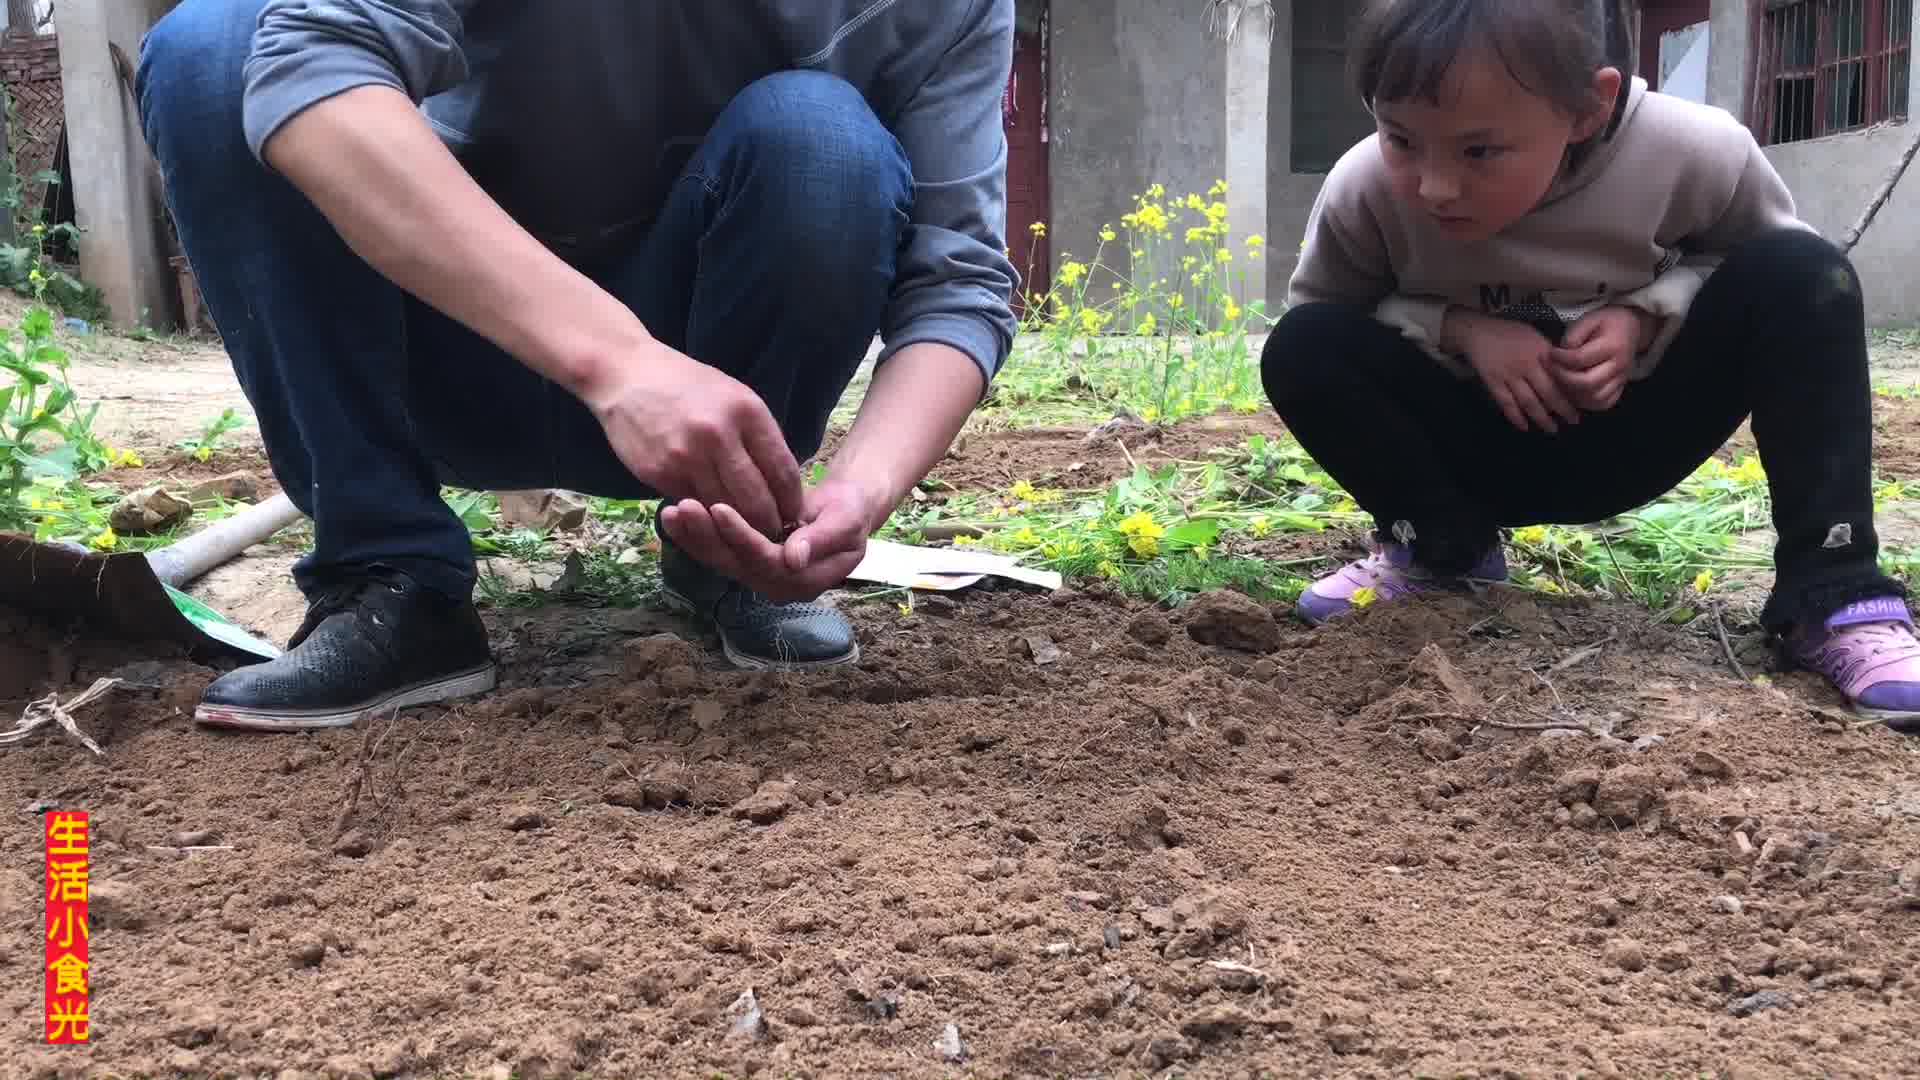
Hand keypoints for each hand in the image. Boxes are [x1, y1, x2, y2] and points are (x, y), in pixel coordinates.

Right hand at [580, 340, 804, 536]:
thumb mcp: (734, 396)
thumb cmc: (687, 386)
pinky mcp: (660, 474)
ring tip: (745, 533)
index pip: (782, 471)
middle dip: (769, 524)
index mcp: (747, 411)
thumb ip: (758, 437)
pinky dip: (705, 514)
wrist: (626, 375)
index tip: (794, 516)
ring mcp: (686, 456)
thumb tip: (783, 484)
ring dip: (737, 526)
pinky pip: (693, 505)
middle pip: (756, 500)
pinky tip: (710, 517)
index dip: (792, 502)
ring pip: (724, 510)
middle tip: (772, 536)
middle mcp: (719, 435)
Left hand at [660, 474, 889, 602]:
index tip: (719, 508)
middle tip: (684, 507)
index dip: (742, 537)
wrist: (842, 509)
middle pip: (735, 564)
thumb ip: (822, 539)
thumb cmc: (850, 512)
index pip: (767, 561)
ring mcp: (757, 575)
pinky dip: (693, 534)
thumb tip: (793, 558)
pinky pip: (716, 550)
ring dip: (693, 536)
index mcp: (804, 581)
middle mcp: (775, 585)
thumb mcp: (847, 521)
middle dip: (707, 537)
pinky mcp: (743, 560)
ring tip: (671, 511)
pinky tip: (672, 516)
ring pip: (720, 559)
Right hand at [1445, 309, 1580, 432]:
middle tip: (1574, 421)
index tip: (1582, 402)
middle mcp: (1527, 365)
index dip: (1572, 391)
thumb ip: (1549, 354)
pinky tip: (1524, 426)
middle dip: (1563, 409)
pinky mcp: (1493, 382)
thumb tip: (1565, 372)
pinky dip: (1515, 417)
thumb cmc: (1509, 333)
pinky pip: (1506, 403)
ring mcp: (1509, 375)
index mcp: (1541, 352)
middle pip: (1548, 392)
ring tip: (1552, 429)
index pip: (1561, 376)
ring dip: (1541, 418)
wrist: (1478, 332)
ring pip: (1528, 402)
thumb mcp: (1535, 336)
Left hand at [1548, 306, 1647, 413]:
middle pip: (1587, 383)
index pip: (1579, 359)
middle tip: (1551, 369)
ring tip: (1561, 380)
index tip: (1549, 353)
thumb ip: (1574, 335)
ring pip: (1595, 398)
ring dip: (1573, 393)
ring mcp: (1621, 379)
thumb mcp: (1589, 319)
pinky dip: (1586, 402)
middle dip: (1563, 378)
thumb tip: (1560, 353)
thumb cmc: (1606, 322)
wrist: (1632, 327)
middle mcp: (1619, 366)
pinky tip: (1575, 391)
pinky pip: (1603, 403)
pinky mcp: (1620, 388)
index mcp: (1613, 345)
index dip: (1559, 358)